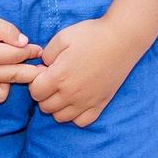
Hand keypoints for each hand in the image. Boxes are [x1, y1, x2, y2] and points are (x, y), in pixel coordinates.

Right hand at [0, 0, 43, 103]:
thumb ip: (4, 29)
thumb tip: (25, 42)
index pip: (17, 56)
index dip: (31, 51)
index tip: (39, 49)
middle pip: (14, 77)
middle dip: (32, 72)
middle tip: (42, 68)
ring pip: (0, 95)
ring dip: (9, 84)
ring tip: (9, 70)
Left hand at [30, 16, 147, 126]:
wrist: (122, 39)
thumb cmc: (92, 35)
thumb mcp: (62, 37)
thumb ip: (46, 54)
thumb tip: (43, 67)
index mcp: (59, 77)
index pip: (35, 92)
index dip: (36, 81)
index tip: (45, 72)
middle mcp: (71, 94)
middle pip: (45, 106)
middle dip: (44, 94)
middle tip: (54, 79)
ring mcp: (86, 102)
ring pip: (61, 117)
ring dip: (57, 106)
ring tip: (64, 90)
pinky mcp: (100, 104)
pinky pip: (82, 122)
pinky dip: (75, 115)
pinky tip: (77, 101)